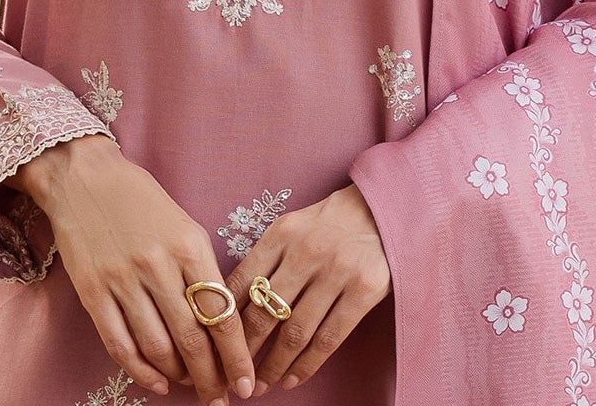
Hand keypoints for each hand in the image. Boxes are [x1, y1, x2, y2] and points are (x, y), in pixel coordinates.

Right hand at [14, 135, 258, 402]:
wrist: (85, 177)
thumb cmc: (143, 202)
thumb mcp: (185, 226)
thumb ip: (202, 272)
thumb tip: (220, 326)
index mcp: (190, 245)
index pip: (222, 312)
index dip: (236, 355)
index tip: (246, 382)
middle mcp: (158, 264)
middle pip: (192, 337)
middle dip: (211, 376)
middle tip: (221, 397)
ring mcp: (122, 279)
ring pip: (158, 346)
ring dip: (179, 375)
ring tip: (192, 386)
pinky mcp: (92, 292)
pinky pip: (120, 343)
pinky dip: (141, 370)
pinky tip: (157, 381)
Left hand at [226, 182, 390, 390]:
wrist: (380, 210)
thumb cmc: (326, 224)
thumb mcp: (290, 229)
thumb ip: (263, 261)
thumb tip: (229, 308)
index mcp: (281, 234)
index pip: (241, 284)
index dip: (224, 322)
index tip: (215, 348)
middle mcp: (307, 252)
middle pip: (265, 313)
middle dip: (245, 352)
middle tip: (233, 376)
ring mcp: (338, 271)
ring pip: (296, 331)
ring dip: (274, 365)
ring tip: (261, 384)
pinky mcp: (364, 289)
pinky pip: (330, 337)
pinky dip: (308, 364)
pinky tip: (293, 378)